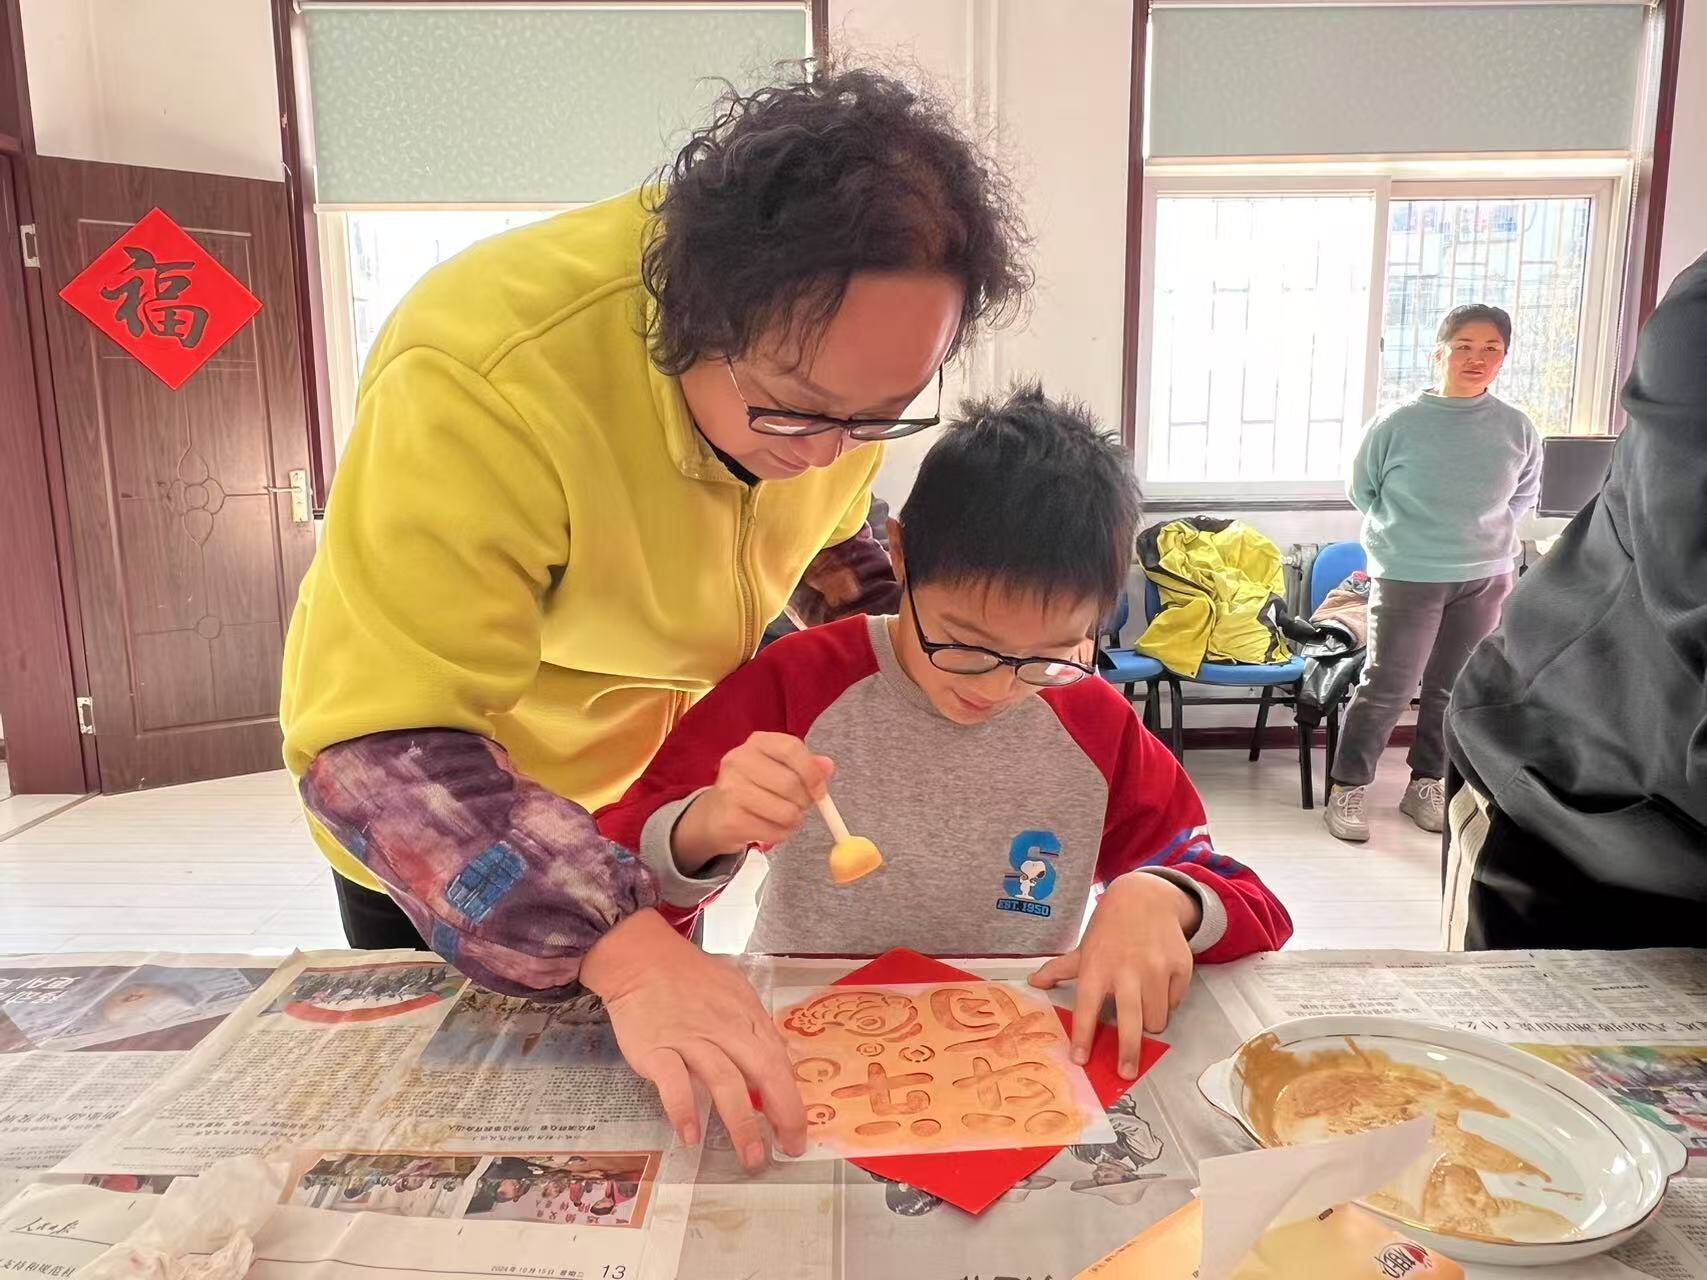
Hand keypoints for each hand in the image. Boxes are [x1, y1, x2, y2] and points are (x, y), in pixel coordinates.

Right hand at [581, 909, 805, 1171]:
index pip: (778, 1062)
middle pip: (762, 1072)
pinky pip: (674, 1083)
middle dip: (781, 1113)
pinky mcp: (657, 1050)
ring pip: (724, 1082)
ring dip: (741, 1123)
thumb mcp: (735, 994)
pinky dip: (684, 1110)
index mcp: (747, 1018)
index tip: (797, 1133)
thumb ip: (755, 1028)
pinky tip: (691, 1136)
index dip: (792, 1100)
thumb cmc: (692, 980)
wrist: (643, 960)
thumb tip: (781, 1059)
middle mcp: (725, 1030)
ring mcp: (691, 1040)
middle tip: (787, 1150)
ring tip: (751, 1158)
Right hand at [671, 732, 833, 871]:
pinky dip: (780, 834)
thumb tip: (827, 766)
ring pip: (786, 812)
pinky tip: (770, 828)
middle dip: (804, 801)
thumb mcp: (778, 769)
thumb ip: (805, 766)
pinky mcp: (730, 819)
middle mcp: (739, 760)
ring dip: (793, 820)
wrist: (714, 815)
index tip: (820, 791)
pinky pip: (774, 832)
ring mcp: (731, 790)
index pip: (791, 748)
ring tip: (783, 817)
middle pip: (791, 783)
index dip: (812, 772)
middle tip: (799, 806)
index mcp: (756, 743)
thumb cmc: (754, 787)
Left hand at [1028, 872, 1198, 1078]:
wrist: (1145, 898)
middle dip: (1128, 1052)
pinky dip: (1167, 1002)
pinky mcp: (1181, 968)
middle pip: (1131, 1023)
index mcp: (1097, 967)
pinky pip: (1175, 1002)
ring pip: (1157, 1019)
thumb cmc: (1109, 928)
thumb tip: (1032, 983)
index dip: (1082, 1036)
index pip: (1086, 1008)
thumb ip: (1059, 969)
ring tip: (1142, 1009)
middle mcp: (1127, 970)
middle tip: (1126, 1071)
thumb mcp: (1083, 948)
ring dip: (1150, 1023)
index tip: (1079, 1059)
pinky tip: (1159, 985)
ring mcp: (1156, 969)